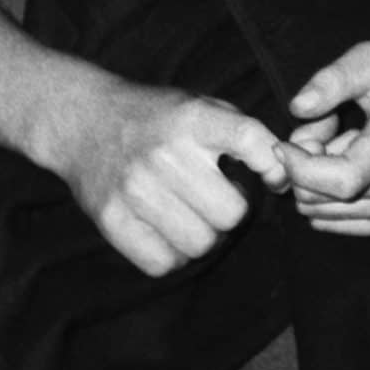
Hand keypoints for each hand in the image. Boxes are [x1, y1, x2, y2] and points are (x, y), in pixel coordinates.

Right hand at [51, 80, 288, 277]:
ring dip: (204, 236)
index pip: (249, 139)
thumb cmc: (158, 118)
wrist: (85, 122)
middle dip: (233, 211)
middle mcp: (165, 154)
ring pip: (200, 243)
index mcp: (193, 119)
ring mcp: (135, 189)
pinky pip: (162, 263)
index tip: (276, 179)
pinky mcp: (110, 219)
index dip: (273, 165)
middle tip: (220, 200)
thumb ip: (244, 134)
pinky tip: (168, 232)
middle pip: (231, 212)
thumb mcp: (202, 106)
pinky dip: (173, 256)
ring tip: (194, 216)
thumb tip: (284, 176)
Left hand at [281, 41, 369, 236]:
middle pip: (318, 199)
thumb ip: (333, 80)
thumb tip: (298, 108)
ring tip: (336, 143)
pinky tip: (341, 166)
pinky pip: (331, 221)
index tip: (284, 142)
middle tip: (321, 129)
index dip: (300, 167)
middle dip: (302, 166)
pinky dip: (323, 197)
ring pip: (319, 211)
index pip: (339, 182)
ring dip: (313, 181)